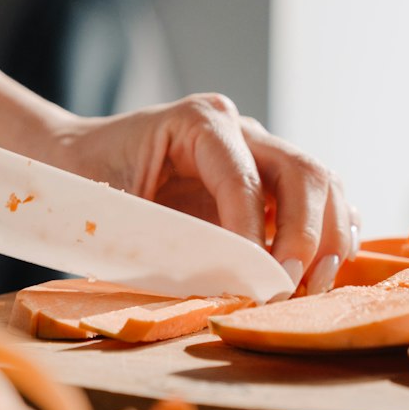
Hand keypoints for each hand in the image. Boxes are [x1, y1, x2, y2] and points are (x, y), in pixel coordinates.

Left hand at [42, 95, 355, 292]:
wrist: (77, 160)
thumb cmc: (87, 181)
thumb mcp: (112, 207)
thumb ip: (163, 238)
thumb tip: (220, 283)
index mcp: (199, 122)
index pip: (245, 180)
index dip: (255, 235)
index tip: (256, 283)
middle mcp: (239, 128)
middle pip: (304, 173)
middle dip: (307, 237)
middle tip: (290, 288)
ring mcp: (260, 150)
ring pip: (323, 184)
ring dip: (330, 238)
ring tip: (314, 285)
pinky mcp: (269, 179)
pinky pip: (320, 199)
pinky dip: (332, 233)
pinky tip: (326, 268)